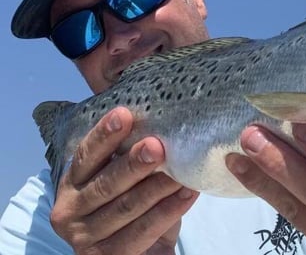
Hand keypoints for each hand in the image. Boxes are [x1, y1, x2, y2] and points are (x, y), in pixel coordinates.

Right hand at [50, 107, 198, 254]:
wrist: (141, 254)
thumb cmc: (136, 209)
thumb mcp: (129, 182)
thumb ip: (133, 156)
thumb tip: (160, 119)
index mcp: (72, 184)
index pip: (86, 156)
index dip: (104, 135)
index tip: (124, 114)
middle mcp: (69, 211)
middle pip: (106, 183)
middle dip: (133, 163)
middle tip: (157, 146)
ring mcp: (84, 238)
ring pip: (126, 208)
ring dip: (157, 187)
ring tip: (181, 172)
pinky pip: (142, 231)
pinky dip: (167, 211)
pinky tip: (187, 194)